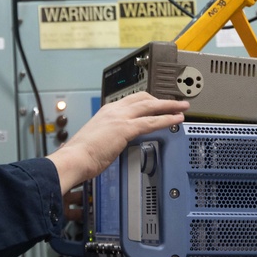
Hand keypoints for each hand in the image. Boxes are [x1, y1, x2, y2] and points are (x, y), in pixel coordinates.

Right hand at [46, 92, 189, 195]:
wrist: (74, 158)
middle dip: (161, 99)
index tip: (156, 103)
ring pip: (151, 106)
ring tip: (182, 107)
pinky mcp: (125, 128)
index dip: (147, 100)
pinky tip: (176, 119)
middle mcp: (114, 110)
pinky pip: (152, 121)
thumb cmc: (81, 154)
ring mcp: (120, 118)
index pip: (131, 100)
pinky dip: (167, 119)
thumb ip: (108, 136)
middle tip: (174, 102)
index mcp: (106, 111)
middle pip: (143, 98)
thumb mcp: (97, 139)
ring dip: (169, 106)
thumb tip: (114, 142)